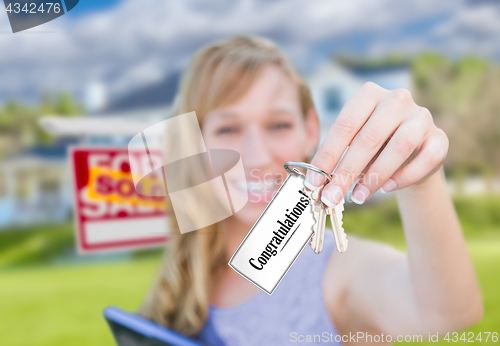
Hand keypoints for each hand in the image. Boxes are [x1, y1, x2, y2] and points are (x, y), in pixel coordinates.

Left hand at [305, 82, 448, 205]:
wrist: (409, 153)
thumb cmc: (372, 147)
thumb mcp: (351, 145)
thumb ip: (337, 159)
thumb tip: (317, 184)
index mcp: (368, 95)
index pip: (344, 126)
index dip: (327, 156)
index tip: (314, 182)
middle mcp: (396, 99)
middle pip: (369, 138)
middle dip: (346, 171)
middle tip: (332, 196)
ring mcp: (421, 116)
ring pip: (399, 146)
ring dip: (375, 176)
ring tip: (358, 196)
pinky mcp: (439, 137)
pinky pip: (426, 158)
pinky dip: (406, 176)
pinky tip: (388, 188)